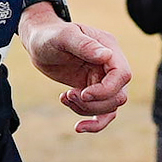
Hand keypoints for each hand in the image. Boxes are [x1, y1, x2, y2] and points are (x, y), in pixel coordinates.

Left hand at [20, 9, 131, 132]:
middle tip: (69, 94)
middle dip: (94, 103)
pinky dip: (93, 123)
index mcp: (109, 48)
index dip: (105, 90)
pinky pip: (103, 113)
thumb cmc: (50, 35)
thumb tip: (106, 56)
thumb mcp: (63, 36)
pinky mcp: (93, 91)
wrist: (39, 42)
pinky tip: (77, 126)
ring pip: (110, 107)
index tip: (82, 94)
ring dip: (87, 110)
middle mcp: (110, 65)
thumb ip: (84, 45)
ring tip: (65, 97)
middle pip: (118, 95)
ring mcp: (103, 79)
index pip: (122, 75)